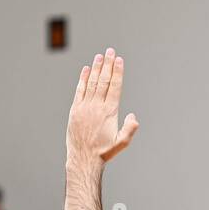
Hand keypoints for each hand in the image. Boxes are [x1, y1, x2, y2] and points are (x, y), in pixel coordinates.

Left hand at [66, 47, 138, 164]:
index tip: (119, 60)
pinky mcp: (75, 110)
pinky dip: (83, 79)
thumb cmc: (104, 152)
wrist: (83, 159)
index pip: (115, 87)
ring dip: (96, 68)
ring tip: (100, 56)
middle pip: (103, 80)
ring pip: (92, 83)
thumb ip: (130, 129)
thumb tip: (133, 115)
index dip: (117, 72)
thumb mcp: (121, 143)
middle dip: (108, 64)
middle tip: (110, 51)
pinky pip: (80, 90)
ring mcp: (84, 107)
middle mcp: (96, 106)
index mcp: (109, 112)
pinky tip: (86, 69)